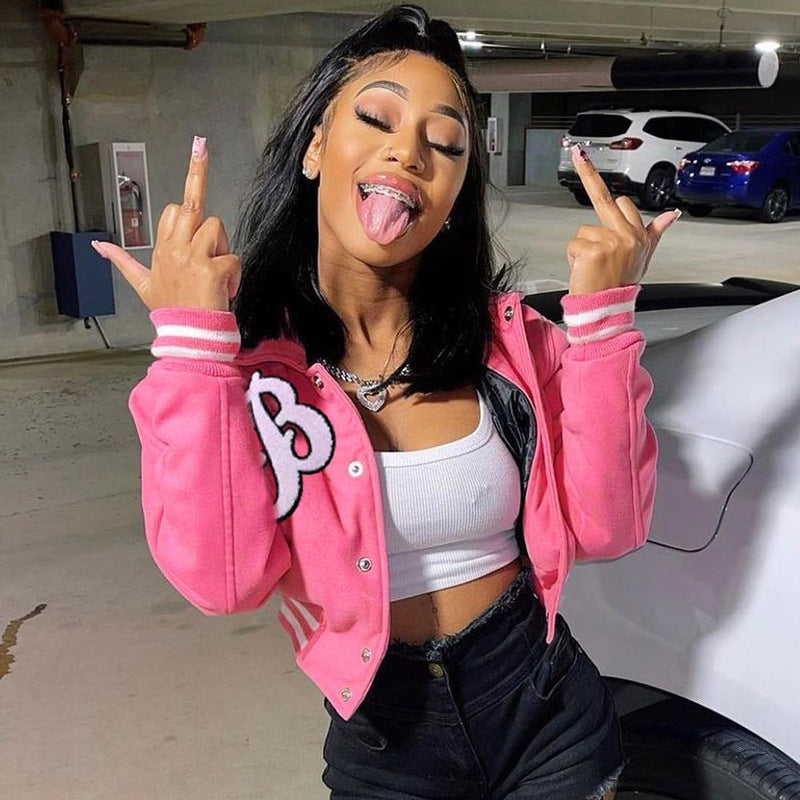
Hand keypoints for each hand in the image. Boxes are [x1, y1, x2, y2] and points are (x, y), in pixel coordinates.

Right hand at [91, 136, 240, 311]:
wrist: (187, 334)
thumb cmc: (170, 309)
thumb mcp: (142, 284)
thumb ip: (121, 261)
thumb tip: (97, 246)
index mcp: (162, 248)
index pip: (174, 207)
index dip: (192, 179)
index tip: (200, 146)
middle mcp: (174, 248)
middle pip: (195, 207)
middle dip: (207, 217)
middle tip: (210, 239)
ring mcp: (192, 257)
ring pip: (217, 227)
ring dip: (223, 250)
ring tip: (215, 276)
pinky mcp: (210, 268)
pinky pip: (233, 257)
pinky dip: (235, 275)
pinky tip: (224, 291)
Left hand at [566, 145, 680, 294]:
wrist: (607, 310)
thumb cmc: (621, 285)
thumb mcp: (643, 258)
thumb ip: (654, 233)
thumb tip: (671, 214)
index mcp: (639, 235)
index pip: (625, 203)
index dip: (608, 187)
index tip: (591, 159)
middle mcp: (628, 236)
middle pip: (604, 199)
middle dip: (589, 174)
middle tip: (577, 152)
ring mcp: (611, 242)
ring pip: (583, 230)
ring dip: (582, 247)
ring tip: (592, 265)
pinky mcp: (593, 250)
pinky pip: (573, 244)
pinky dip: (573, 258)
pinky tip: (584, 269)